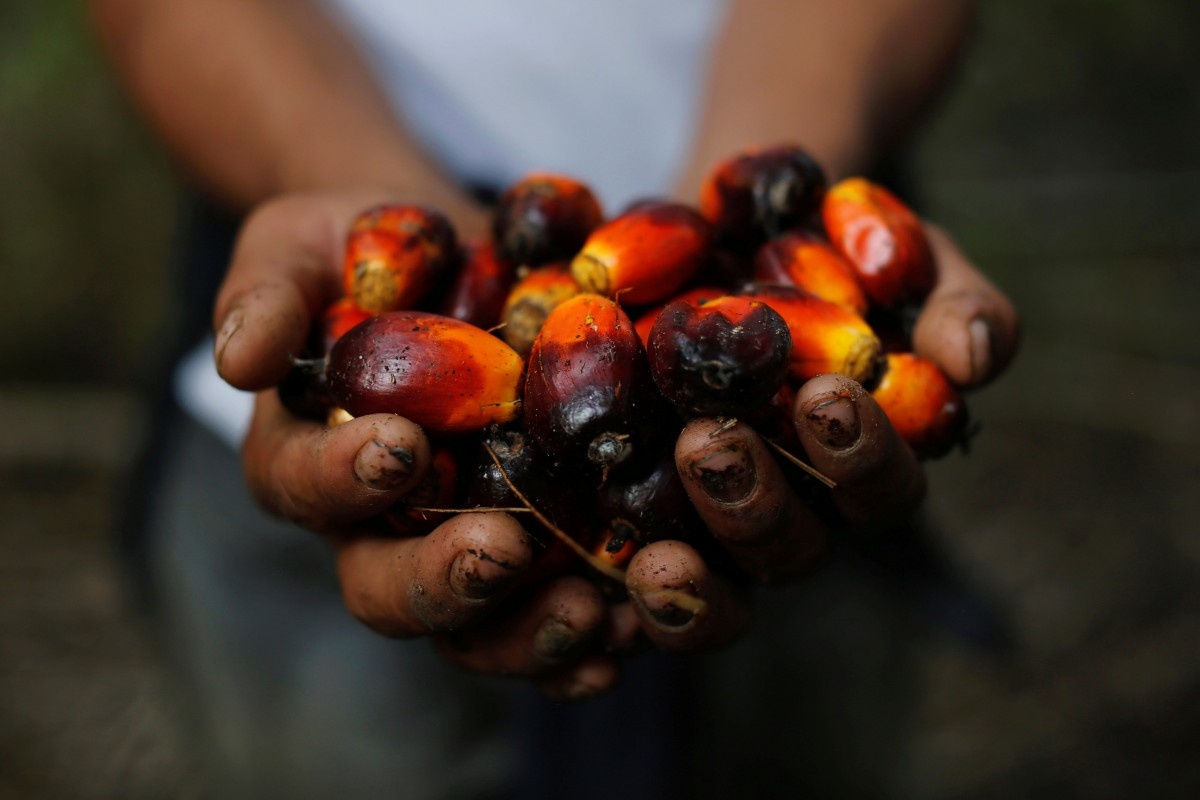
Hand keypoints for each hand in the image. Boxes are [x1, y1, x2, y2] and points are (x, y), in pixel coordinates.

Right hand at [213, 191, 620, 699]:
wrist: (454, 256)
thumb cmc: (362, 250)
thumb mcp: (300, 246)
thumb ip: (266, 293)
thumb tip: (238, 360)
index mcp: (306, 459)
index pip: (302, 486)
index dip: (342, 478)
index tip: (401, 445)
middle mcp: (377, 524)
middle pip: (386, 588)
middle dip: (440, 581)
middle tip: (501, 549)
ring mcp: (459, 541)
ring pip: (475, 625)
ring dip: (527, 632)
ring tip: (589, 610)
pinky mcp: (538, 540)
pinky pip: (554, 605)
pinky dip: (591, 633)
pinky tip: (635, 626)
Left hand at [623, 223, 1018, 645]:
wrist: (726, 225)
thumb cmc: (831, 243)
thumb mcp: (899, 251)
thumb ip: (949, 300)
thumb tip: (969, 360)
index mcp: (861, 462)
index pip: (877, 488)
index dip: (860, 458)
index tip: (829, 396)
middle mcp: (789, 507)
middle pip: (787, 547)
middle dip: (753, 502)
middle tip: (711, 441)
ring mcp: (707, 518)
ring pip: (712, 577)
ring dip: (687, 551)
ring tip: (647, 471)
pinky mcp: (635, 511)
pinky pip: (633, 573)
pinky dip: (623, 581)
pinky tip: (596, 557)